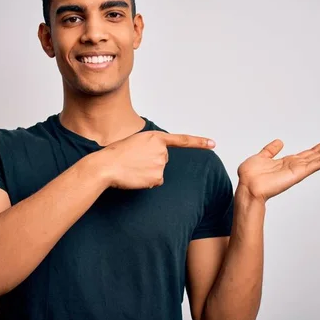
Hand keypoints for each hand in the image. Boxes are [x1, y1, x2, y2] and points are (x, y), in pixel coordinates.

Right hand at [98, 131, 214, 189]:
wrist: (106, 165)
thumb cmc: (115, 154)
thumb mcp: (135, 142)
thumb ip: (149, 147)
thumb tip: (155, 161)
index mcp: (155, 137)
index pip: (182, 140)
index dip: (199, 142)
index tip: (213, 144)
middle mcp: (161, 150)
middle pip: (163, 160)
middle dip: (151, 163)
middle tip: (134, 161)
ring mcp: (161, 164)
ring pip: (159, 172)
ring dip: (147, 173)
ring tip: (132, 168)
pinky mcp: (158, 177)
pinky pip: (155, 182)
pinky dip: (146, 182)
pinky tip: (135, 177)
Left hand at [237, 135, 319, 201]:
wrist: (247, 186)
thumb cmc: (251, 176)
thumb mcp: (261, 156)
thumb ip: (271, 150)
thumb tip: (279, 142)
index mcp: (289, 162)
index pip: (310, 152)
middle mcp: (297, 166)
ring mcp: (299, 170)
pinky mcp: (299, 173)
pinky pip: (317, 164)